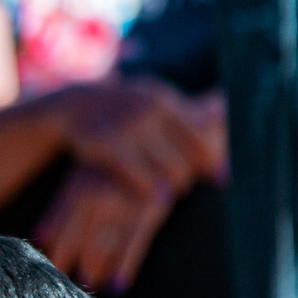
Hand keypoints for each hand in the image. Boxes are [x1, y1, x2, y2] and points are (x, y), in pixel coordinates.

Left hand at [34, 163, 172, 292]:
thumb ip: (60, 213)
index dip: (50, 255)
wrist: (150, 143)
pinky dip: (125, 267)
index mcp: (77, 191)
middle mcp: (99, 199)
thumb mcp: (79, 183)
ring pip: (105, 248)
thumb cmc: (106, 170)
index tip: (43, 275)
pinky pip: (136, 244)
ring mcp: (125, 205)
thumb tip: (40, 244)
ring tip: (89, 285)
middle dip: (70, 267)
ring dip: (95, 271)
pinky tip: (116, 286)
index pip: (55, 231)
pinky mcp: (151, 210)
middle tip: (63, 289)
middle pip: (79, 244)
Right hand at [58, 77, 226, 201]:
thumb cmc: (125, 111)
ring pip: (167, 170)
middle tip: (181, 184)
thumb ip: (188, 126)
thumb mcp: (155, 104)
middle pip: (186, 158)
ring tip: (167, 192)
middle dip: (186, 176)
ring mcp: (127, 127)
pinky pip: (140, 177)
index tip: (211, 175)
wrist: (74, 107)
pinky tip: (151, 197)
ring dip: (171, 187)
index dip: (210, 161)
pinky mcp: (108, 145)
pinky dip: (150, 191)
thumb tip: (222, 162)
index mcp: (164, 100)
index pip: (201, 138)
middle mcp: (148, 110)